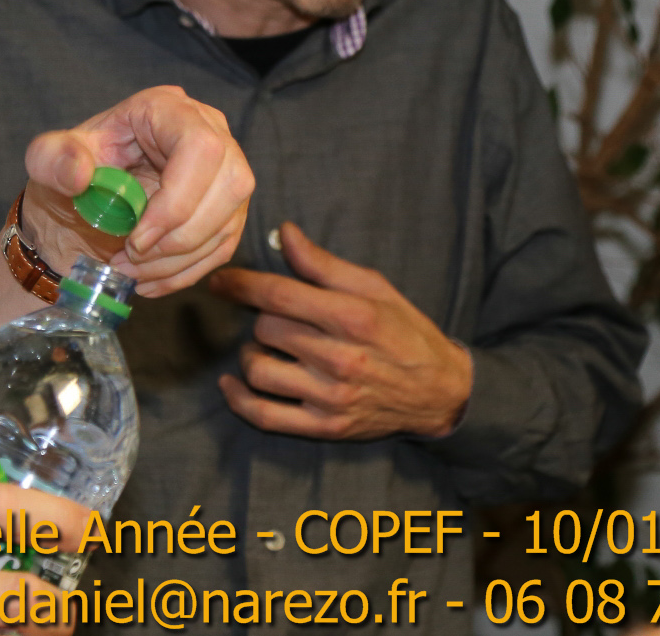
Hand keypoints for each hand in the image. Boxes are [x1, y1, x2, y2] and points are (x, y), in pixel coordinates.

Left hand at [19, 85, 251, 295]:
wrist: (79, 204)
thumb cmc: (69, 173)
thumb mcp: (47, 160)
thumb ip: (52, 159)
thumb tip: (80, 173)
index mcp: (167, 108)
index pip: (200, 147)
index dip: (177, 200)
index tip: (137, 239)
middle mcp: (209, 131)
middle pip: (230, 185)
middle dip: (179, 237)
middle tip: (130, 258)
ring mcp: (225, 170)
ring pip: (228, 221)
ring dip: (179, 260)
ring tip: (131, 272)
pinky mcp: (227, 208)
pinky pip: (224, 245)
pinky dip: (186, 272)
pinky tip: (149, 281)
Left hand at [206, 222, 471, 440]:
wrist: (440, 392)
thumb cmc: (406, 332)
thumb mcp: (374, 288)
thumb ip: (323, 264)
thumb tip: (285, 232)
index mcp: (352, 316)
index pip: (279, 295)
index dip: (240, 284)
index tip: (219, 280)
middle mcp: (340, 358)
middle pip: (266, 329)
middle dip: (262, 318)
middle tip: (277, 318)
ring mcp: (331, 397)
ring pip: (259, 371)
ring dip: (252, 355)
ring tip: (267, 348)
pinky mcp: (325, 427)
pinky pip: (265, 416)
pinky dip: (239, 399)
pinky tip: (232, 383)